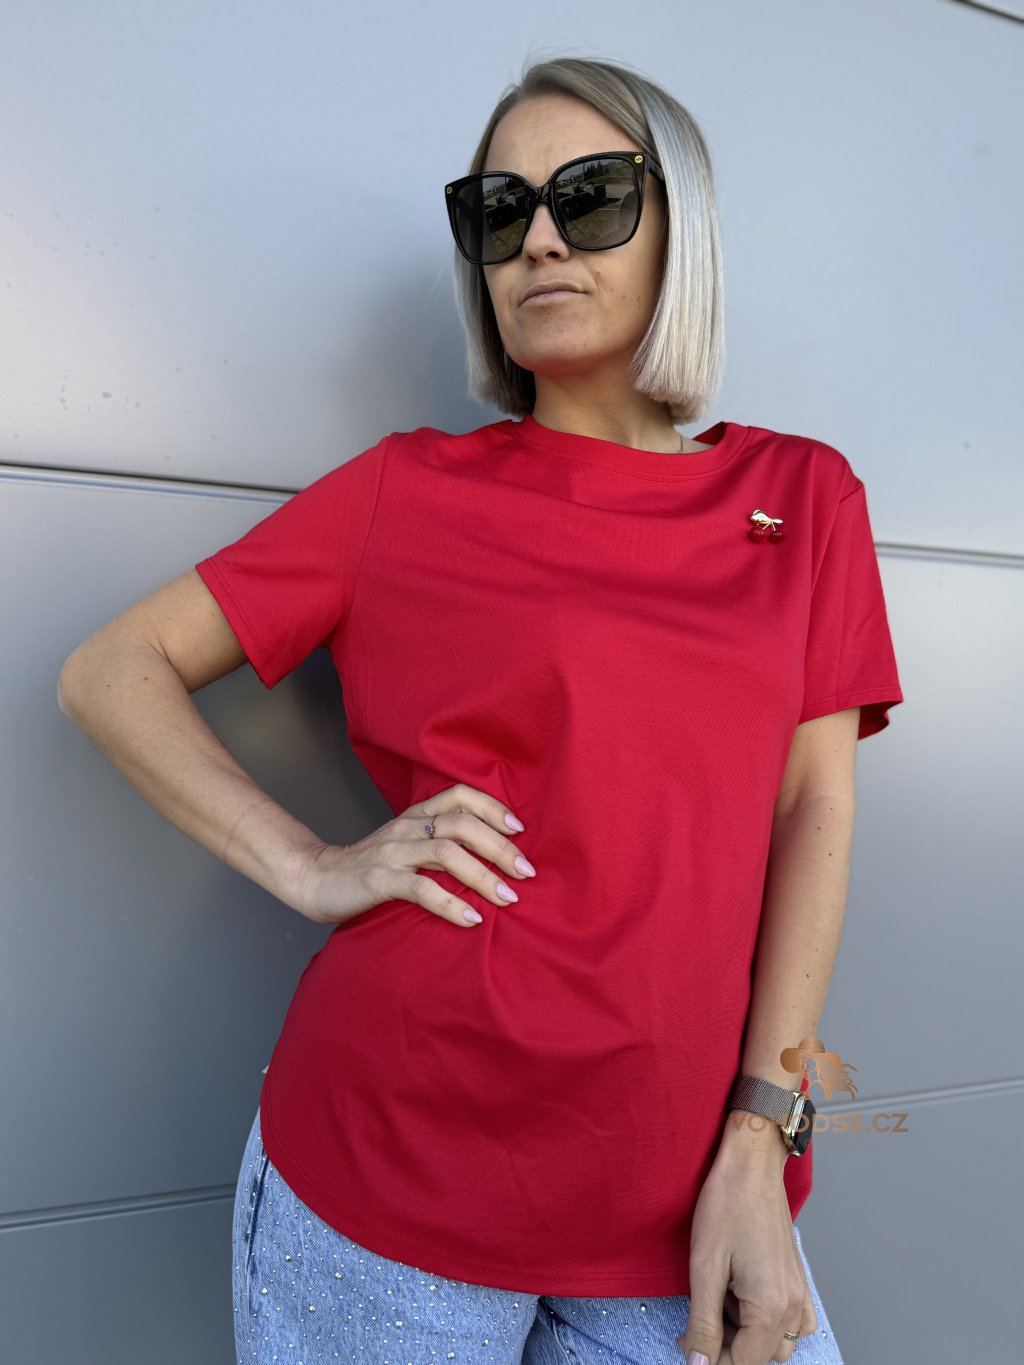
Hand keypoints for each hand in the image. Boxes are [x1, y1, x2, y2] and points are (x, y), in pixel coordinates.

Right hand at [284, 782, 534, 927]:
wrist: (313, 878)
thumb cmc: (367, 867)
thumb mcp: (405, 846)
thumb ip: (438, 845)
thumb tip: (490, 859)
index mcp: (415, 816)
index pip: (459, 795)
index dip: (493, 808)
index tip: (519, 830)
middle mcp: (407, 829)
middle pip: (462, 825)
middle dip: (500, 847)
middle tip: (526, 872)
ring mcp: (392, 853)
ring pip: (447, 853)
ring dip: (483, 876)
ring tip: (508, 898)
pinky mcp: (379, 880)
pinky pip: (421, 889)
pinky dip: (451, 904)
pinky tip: (471, 919)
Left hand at [676, 1128, 816, 1364]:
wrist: (752, 1163)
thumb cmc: (727, 1204)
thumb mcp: (705, 1267)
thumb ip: (703, 1322)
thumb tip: (698, 1364)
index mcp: (770, 1307)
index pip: (743, 1362)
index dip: (709, 1358)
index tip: (686, 1341)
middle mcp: (792, 1305)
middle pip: (761, 1356)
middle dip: (727, 1346)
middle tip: (699, 1319)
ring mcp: (799, 1290)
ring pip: (780, 1341)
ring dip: (750, 1336)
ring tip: (722, 1303)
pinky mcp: (797, 1276)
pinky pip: (795, 1320)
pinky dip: (773, 1322)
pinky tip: (747, 1299)